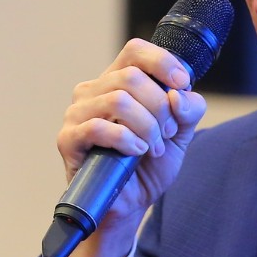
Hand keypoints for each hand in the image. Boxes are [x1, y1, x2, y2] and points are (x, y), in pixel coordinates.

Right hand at [54, 39, 206, 256]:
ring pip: (118, 100)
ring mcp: (77, 114)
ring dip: (146, 127)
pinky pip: (98, 127)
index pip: (136, 50)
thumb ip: (189, 110)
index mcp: (118, 81)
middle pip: (132, 77)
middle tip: (167, 133)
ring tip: (153, 148)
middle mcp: (94, 91)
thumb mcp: (180, 135)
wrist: (130, 205)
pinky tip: (136, 153)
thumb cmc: (149, 166)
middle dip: (159, 107)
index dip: (162, 62)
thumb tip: (179, 96)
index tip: (182, 84)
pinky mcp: (68, 139)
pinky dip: (126, 140)